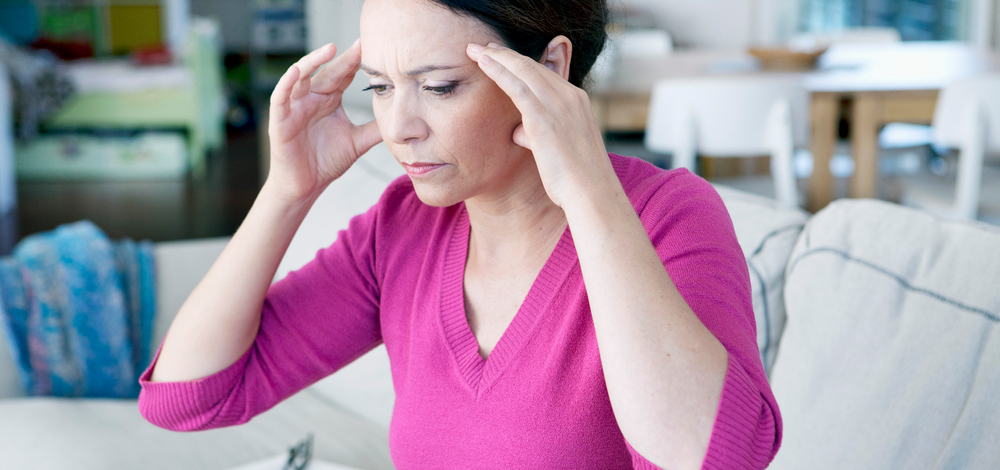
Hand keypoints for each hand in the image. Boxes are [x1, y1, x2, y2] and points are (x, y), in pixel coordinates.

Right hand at [267, 39, 382, 202]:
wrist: (305, 187)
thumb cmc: (326, 162)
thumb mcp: (357, 142)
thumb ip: (375, 129)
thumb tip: (401, 119)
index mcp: (329, 100)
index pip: (344, 75)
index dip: (357, 63)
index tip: (374, 49)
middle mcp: (312, 98)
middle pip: (327, 72)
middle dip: (344, 58)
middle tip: (361, 45)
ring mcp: (294, 107)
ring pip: (301, 76)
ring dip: (314, 61)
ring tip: (330, 49)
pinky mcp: (280, 120)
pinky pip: (280, 97)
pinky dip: (287, 83)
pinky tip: (296, 71)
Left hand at [466, 40, 613, 207]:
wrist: (591, 193)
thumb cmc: (575, 180)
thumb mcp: (559, 149)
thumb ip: (538, 135)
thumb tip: (519, 131)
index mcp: (577, 102)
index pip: (545, 74)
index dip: (520, 63)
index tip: (502, 57)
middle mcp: (570, 97)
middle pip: (533, 66)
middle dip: (506, 54)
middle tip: (483, 46)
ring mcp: (559, 105)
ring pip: (523, 70)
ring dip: (497, 56)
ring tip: (475, 49)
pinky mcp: (544, 118)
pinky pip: (516, 86)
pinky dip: (498, 70)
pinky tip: (482, 62)